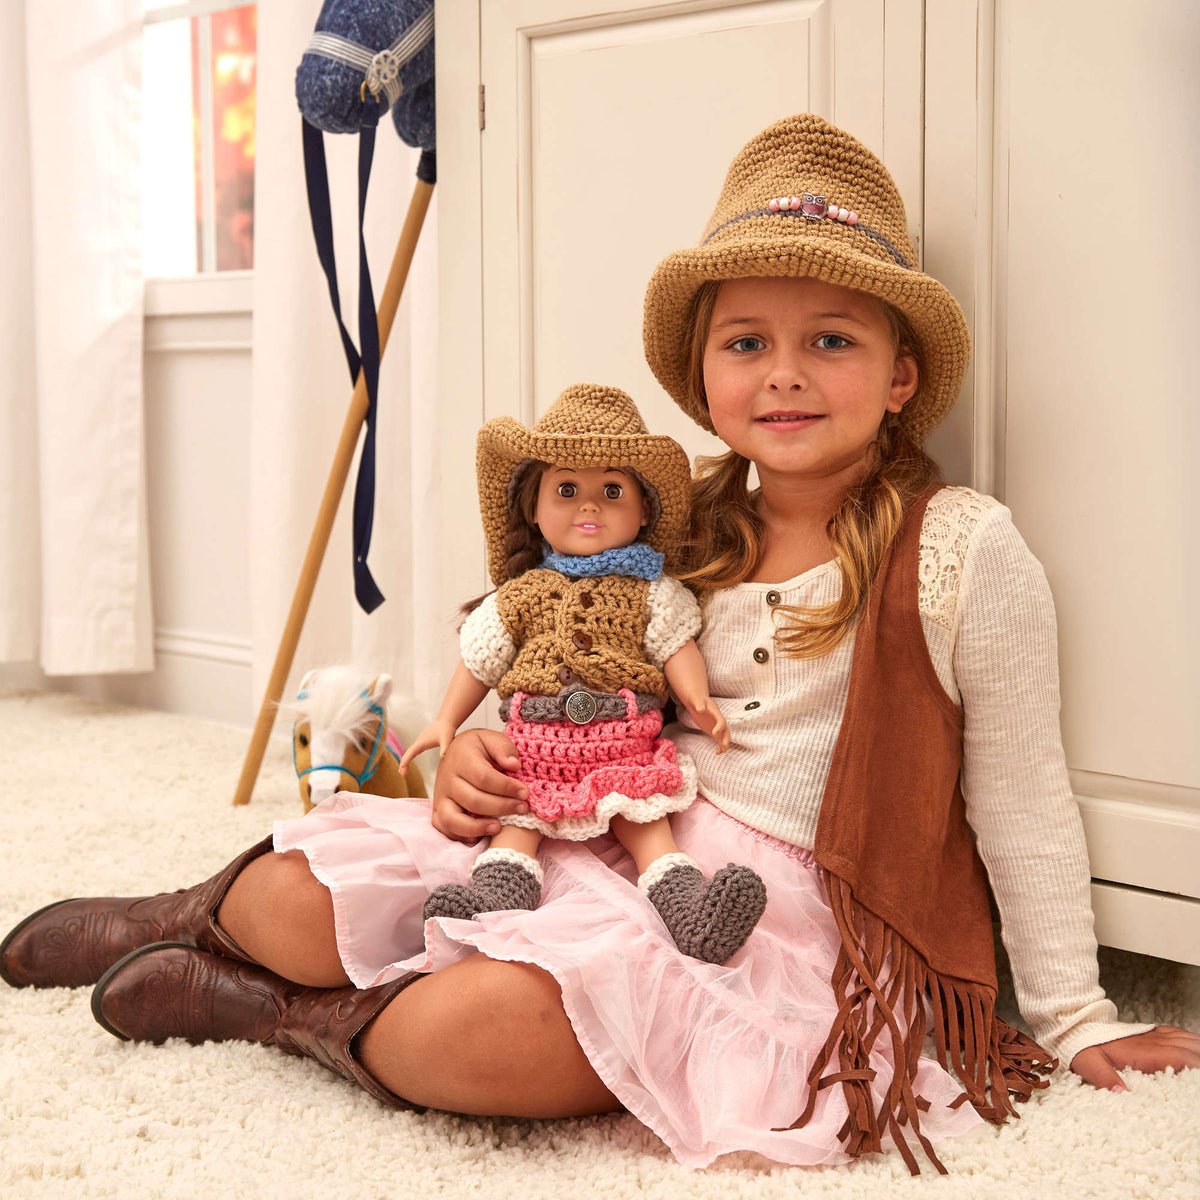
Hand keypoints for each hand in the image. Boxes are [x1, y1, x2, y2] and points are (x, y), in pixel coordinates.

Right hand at [398, 719, 457, 771]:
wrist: (447, 721)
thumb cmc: (447, 730)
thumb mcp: (447, 740)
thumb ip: (445, 749)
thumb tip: (443, 757)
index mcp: (422, 742)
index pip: (411, 752)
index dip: (406, 760)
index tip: (401, 768)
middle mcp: (419, 741)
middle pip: (409, 753)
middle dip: (404, 763)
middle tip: (401, 774)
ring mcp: (420, 741)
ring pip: (410, 752)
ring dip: (405, 760)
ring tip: (403, 771)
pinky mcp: (423, 741)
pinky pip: (414, 750)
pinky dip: (410, 756)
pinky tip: (409, 760)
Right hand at [431, 728, 529, 842]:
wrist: (456, 753)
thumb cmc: (480, 748)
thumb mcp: (492, 739)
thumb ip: (503, 748)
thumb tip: (514, 765)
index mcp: (461, 758)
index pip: (484, 778)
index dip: (506, 788)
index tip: (525, 793)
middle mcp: (447, 778)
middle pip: (473, 800)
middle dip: (501, 807)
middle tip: (522, 808)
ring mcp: (441, 796)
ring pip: (453, 818)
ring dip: (477, 827)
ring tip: (498, 827)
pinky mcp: (438, 809)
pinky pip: (444, 828)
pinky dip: (460, 835)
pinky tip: (479, 835)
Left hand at [685, 698, 729, 753]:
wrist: (697, 702)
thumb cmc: (697, 700)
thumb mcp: (696, 701)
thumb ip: (699, 705)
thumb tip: (700, 709)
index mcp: (716, 713)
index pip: (721, 721)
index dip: (719, 727)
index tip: (714, 734)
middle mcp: (718, 720)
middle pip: (726, 730)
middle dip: (726, 738)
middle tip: (723, 747)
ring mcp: (716, 726)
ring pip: (724, 736)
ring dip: (724, 744)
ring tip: (722, 752)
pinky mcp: (713, 730)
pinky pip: (719, 739)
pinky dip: (719, 745)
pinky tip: (718, 753)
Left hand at [1070, 1025, 1199, 1090]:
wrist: (1078, 1025)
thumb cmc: (1084, 1047)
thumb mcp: (1089, 1064)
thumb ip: (1104, 1078)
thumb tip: (1121, 1093)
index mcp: (1144, 1051)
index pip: (1181, 1057)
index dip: (1197, 1068)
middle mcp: (1155, 1041)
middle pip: (1190, 1048)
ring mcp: (1155, 1035)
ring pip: (1188, 1040)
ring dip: (1198, 1051)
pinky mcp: (1153, 1033)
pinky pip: (1179, 1034)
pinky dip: (1192, 1042)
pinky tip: (1195, 1050)